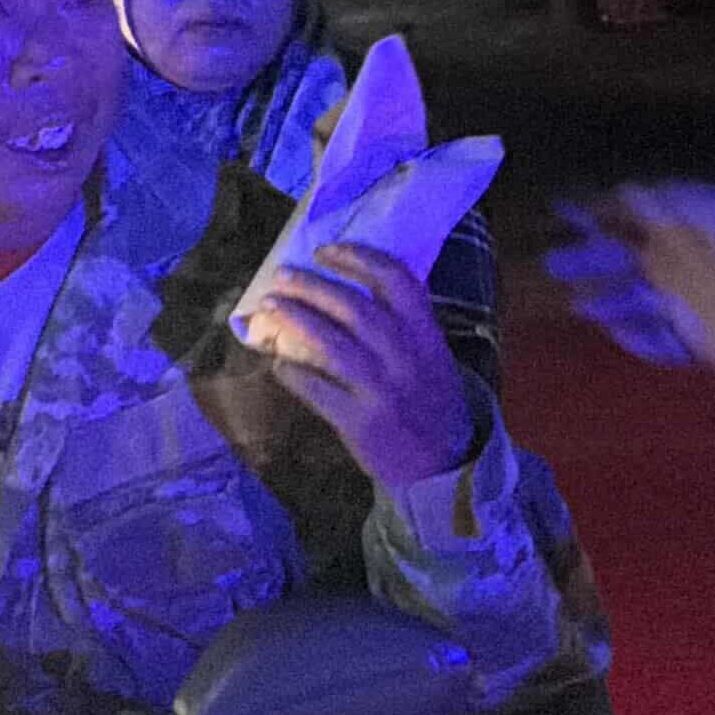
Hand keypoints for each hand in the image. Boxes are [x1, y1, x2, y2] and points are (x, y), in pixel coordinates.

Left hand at [245, 243, 479, 485]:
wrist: (443, 464)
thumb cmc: (430, 401)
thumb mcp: (432, 356)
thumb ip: (404, 325)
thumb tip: (349, 286)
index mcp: (426, 334)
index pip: (396, 281)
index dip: (359, 259)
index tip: (326, 251)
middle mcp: (405, 357)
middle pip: (354, 307)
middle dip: (313, 286)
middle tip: (283, 274)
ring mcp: (382, 389)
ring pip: (331, 344)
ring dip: (296, 319)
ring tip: (271, 305)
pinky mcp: (360, 421)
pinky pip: (317, 389)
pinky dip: (293, 372)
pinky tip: (278, 363)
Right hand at [541, 182, 714, 383]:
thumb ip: (673, 203)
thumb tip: (626, 191)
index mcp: (692, 227)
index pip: (636, 217)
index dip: (601, 214)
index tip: (564, 211)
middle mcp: (686, 266)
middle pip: (626, 260)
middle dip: (591, 259)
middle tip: (555, 262)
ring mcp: (689, 307)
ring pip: (634, 301)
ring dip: (604, 300)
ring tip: (578, 302)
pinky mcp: (696, 344)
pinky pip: (655, 341)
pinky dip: (635, 336)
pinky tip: (615, 328)